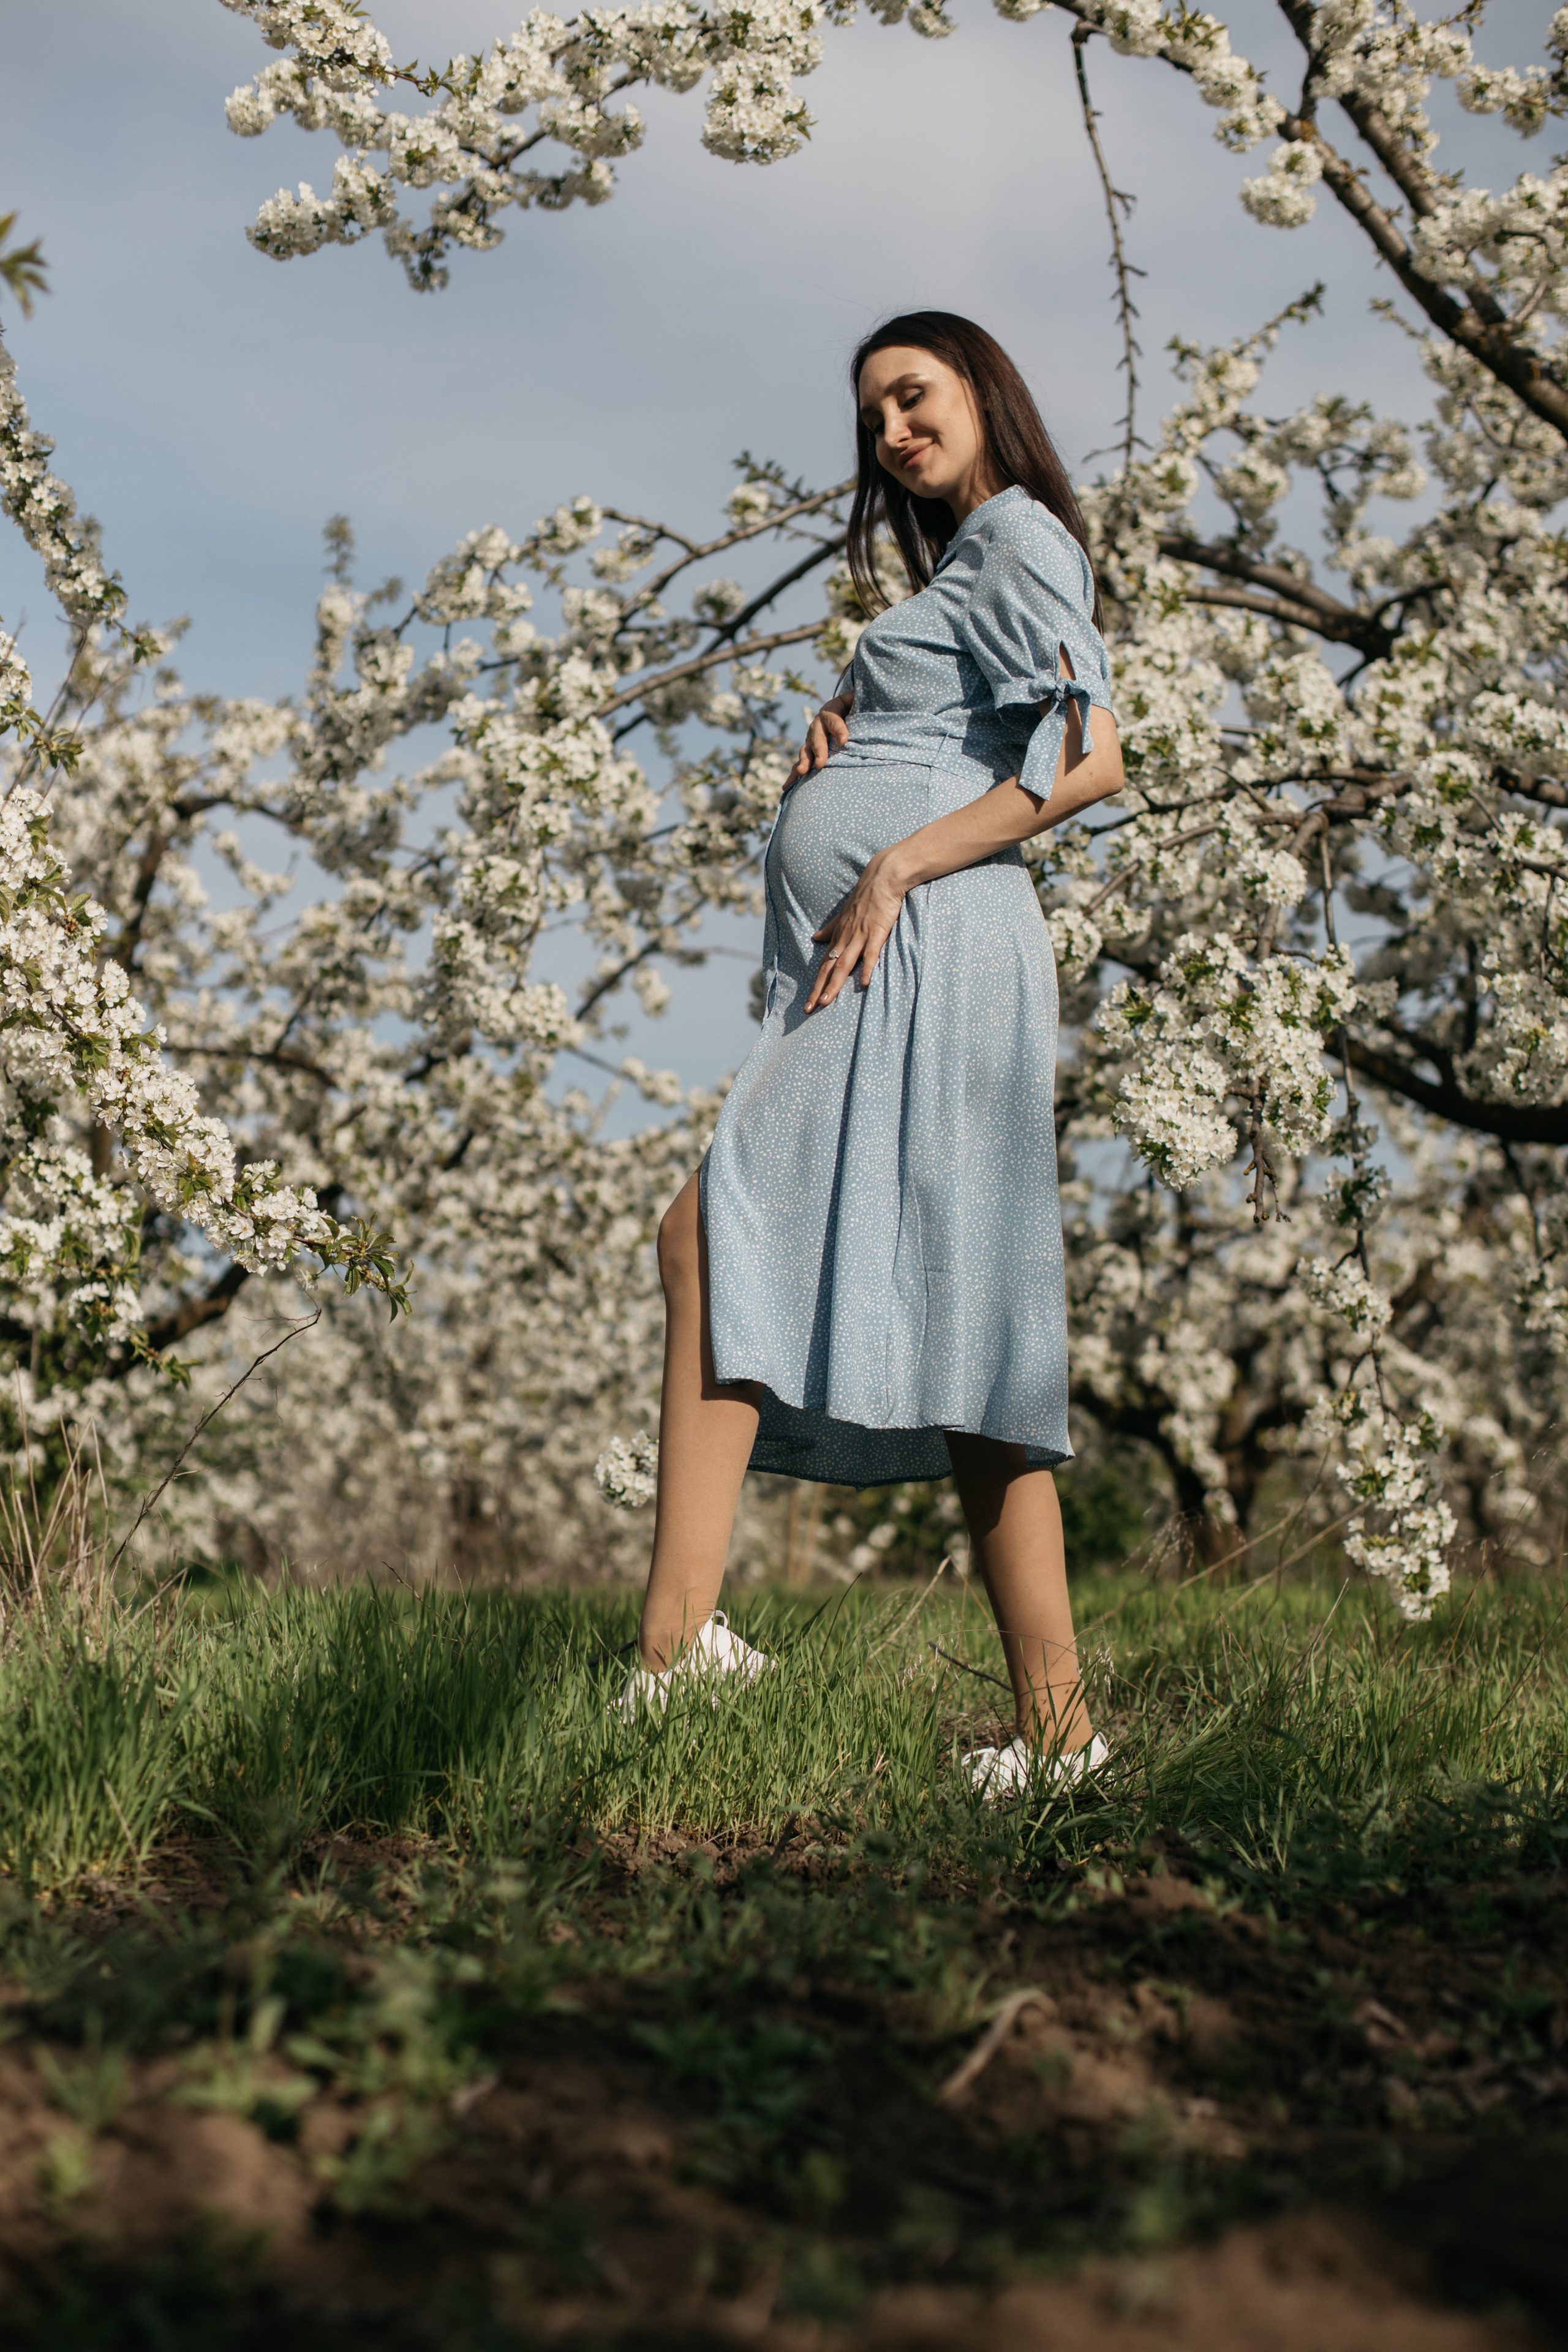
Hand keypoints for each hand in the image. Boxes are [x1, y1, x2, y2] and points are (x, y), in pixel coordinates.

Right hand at [785, 693, 852, 789]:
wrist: (842, 710)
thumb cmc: (855, 706)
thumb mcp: (857, 699)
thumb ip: (860, 698)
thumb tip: (863, 697)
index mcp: (830, 710)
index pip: (834, 719)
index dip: (838, 729)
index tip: (845, 740)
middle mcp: (817, 725)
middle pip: (817, 738)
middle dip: (819, 751)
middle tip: (821, 764)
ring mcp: (811, 739)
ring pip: (806, 751)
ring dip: (804, 762)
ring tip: (803, 772)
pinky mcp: (809, 752)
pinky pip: (800, 763)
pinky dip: (794, 775)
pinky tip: (787, 786)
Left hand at [806, 847, 908, 1011]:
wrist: (883, 877)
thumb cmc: (865, 895)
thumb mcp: (844, 913)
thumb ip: (831, 928)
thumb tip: (815, 937)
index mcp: (839, 936)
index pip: (824, 965)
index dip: (816, 984)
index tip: (808, 1003)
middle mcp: (846, 938)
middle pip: (829, 969)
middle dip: (818, 990)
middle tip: (808, 1010)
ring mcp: (860, 936)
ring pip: (844, 964)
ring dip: (834, 984)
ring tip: (825, 1002)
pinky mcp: (877, 932)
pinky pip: (871, 953)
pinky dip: (867, 968)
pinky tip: (864, 983)